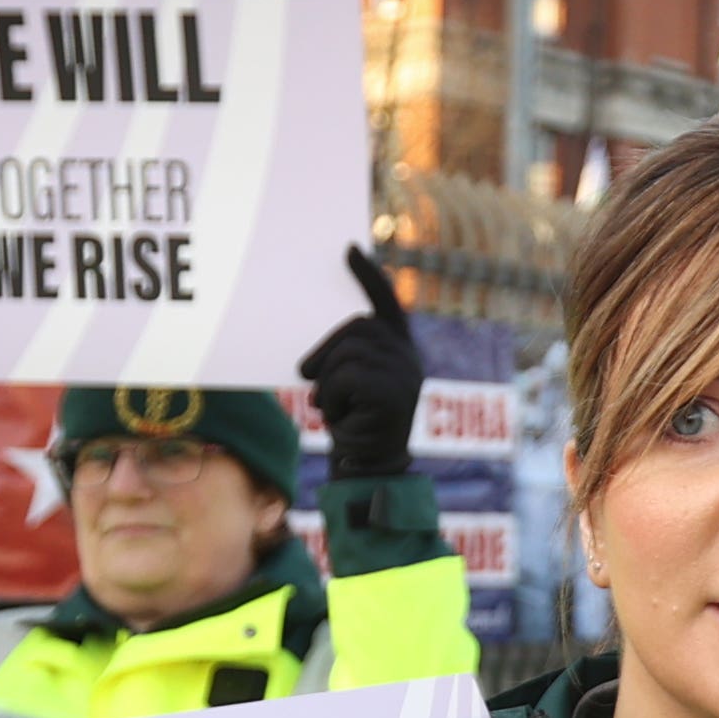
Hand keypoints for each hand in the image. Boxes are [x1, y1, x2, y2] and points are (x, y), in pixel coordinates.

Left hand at [298, 247, 422, 480]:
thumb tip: (315, 353)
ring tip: (336, 409)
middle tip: (308, 381)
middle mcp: (409, 356)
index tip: (349, 249)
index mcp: (401, 349)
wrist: (370, 468)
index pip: (385, 302)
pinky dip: (332, 399)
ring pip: (345, 355)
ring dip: (327, 385)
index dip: (368, 276)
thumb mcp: (351, 382)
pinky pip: (345, 378)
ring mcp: (405, 373)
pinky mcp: (393, 391)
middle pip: (355, 329)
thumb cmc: (355, 423)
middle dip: (325, 354)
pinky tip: (341, 418)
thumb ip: (348, 356)